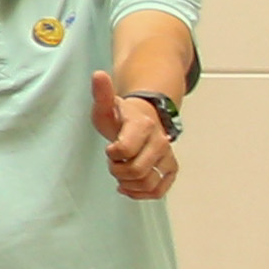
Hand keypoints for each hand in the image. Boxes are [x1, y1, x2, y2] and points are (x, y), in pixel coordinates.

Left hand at [92, 72, 177, 201]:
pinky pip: (159, 190)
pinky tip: (129, 187)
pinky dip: (142, 193)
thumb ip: (101, 93)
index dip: (112, 154)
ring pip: (148, 183)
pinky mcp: (170, 169)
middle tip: (114, 162)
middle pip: (136, 171)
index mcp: (143, 126)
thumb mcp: (106, 105)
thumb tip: (98, 75)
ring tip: (121, 174)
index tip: (110, 149)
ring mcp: (167, 156)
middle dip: (118, 170)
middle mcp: (160, 142)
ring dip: (129, 184)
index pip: (125, 151)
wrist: (144, 118)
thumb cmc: (121, 115)